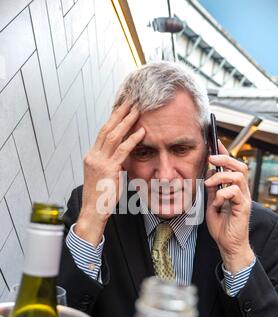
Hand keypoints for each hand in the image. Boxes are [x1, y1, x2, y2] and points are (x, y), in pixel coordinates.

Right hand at [75, 101, 144, 245]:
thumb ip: (113, 164)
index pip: (102, 133)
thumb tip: (124, 157)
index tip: (122, 108)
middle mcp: (93, 155)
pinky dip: (132, 139)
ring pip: (113, 135)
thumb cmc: (101, 197)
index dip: (113, 119)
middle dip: (119, 113)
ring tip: (137, 110)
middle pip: (106, 128)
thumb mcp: (106, 177)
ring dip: (126, 121)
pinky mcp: (108, 169)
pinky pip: (122, 150)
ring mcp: (99, 161)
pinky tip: (141, 131)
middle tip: (130, 101)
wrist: (93, 211)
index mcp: (91, 156)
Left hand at [204, 141, 254, 273]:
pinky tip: (216, 202)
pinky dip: (223, 194)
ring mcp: (244, 199)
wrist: (228, 245)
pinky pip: (235, 193)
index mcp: (234, 189)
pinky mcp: (243, 208)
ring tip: (209, 183)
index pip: (232, 166)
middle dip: (225, 158)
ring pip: (239, 176)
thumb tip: (209, 175)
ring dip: (221, 176)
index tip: (215, 143)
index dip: (225, 153)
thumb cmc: (222, 226)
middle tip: (211, 158)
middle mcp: (241, 191)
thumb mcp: (212, 204)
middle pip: (240, 166)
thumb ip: (212, 190)